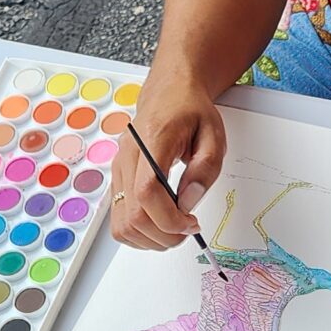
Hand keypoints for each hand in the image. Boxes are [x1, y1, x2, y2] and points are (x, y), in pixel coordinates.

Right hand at [109, 70, 227, 251]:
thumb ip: (204, 169)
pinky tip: (159, 223)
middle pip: (132, 215)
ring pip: (121, 224)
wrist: (169, 92)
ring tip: (174, 228)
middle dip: (163, 235)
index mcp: (151, 141)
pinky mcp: (117, 179)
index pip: (147, 192)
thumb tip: (187, 203)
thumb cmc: (190, 110)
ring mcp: (118, 169)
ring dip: (150, 239)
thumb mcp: (213, 135)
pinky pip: (119, 219)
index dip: (169, 219)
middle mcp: (127, 157)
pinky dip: (139, 232)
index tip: (191, 224)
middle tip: (186, 230)